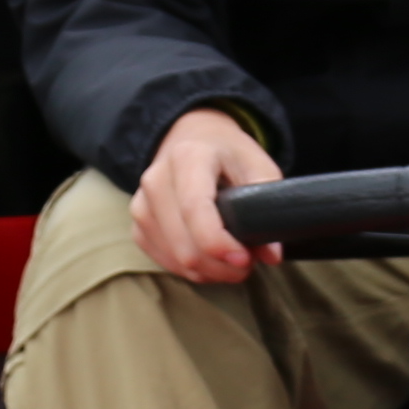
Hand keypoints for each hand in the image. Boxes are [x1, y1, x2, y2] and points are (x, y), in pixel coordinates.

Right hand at [131, 105, 281, 288]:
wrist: (192, 139)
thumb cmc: (228, 155)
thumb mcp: (257, 165)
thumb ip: (268, 205)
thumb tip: (271, 255)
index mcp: (188, 157)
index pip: (195, 209)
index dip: (219, 243)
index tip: (245, 259)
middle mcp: (156, 180)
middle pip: (185, 244)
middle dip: (222, 264)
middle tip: (248, 260)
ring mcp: (142, 204)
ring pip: (176, 259)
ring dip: (210, 270)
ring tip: (233, 258)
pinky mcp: (138, 225)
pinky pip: (165, 262)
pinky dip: (193, 269)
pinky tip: (212, 259)